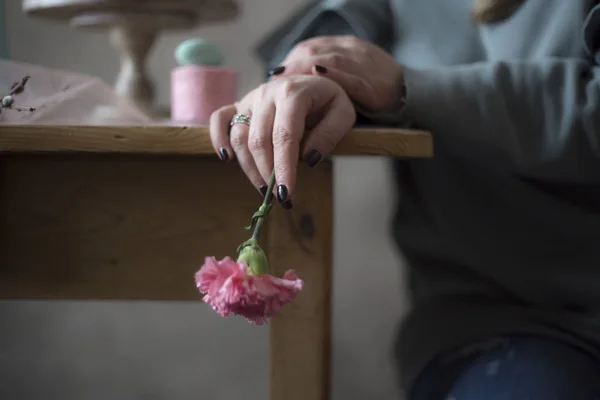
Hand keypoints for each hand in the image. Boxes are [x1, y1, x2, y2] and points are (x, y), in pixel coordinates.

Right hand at [210, 75, 355, 207]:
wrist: (315, 78)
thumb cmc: (328, 100)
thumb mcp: (343, 113)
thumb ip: (329, 134)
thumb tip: (308, 159)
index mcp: (293, 93)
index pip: (284, 135)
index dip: (284, 167)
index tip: (287, 193)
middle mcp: (266, 93)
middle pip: (259, 140)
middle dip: (268, 173)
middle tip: (281, 197)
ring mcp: (250, 98)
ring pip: (239, 137)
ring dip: (249, 167)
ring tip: (265, 188)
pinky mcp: (239, 104)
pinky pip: (220, 119)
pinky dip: (219, 139)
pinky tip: (227, 158)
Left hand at [270, 35, 403, 111]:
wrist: (406, 91)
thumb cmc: (369, 86)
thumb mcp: (344, 74)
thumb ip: (322, 76)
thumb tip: (290, 86)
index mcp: (342, 47)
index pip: (309, 47)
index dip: (290, 61)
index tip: (275, 75)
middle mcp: (351, 50)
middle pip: (314, 51)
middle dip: (293, 65)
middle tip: (275, 81)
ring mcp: (363, 65)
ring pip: (331, 60)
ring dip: (306, 70)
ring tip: (288, 82)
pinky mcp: (373, 85)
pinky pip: (353, 79)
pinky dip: (335, 76)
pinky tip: (319, 76)